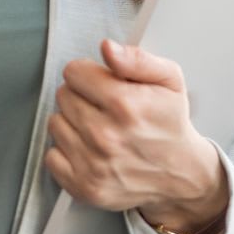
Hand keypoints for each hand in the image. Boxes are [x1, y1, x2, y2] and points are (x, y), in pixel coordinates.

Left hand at [43, 39, 228, 231]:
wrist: (182, 174)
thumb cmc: (171, 125)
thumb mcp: (169, 81)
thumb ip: (137, 59)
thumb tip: (107, 48)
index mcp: (125, 105)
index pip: (73, 72)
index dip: (88, 74)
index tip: (101, 83)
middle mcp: (106, 136)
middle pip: (63, 96)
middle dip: (81, 96)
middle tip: (103, 107)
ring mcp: (93, 164)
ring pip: (55, 123)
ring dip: (72, 123)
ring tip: (97, 128)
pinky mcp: (85, 186)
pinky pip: (51, 156)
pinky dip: (66, 152)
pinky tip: (88, 149)